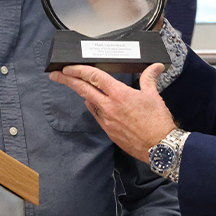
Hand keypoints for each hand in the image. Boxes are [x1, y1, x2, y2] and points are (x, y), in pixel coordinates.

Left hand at [49, 62, 175, 161]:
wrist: (160, 148)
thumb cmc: (158, 122)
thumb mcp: (153, 95)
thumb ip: (149, 78)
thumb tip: (155, 67)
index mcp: (119, 94)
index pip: (94, 77)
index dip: (78, 70)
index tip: (67, 68)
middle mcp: (109, 107)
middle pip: (83, 89)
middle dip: (67, 81)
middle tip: (55, 75)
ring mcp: (107, 120)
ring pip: (89, 103)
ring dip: (82, 93)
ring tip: (75, 86)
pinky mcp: (109, 132)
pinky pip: (97, 115)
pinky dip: (93, 107)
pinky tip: (93, 103)